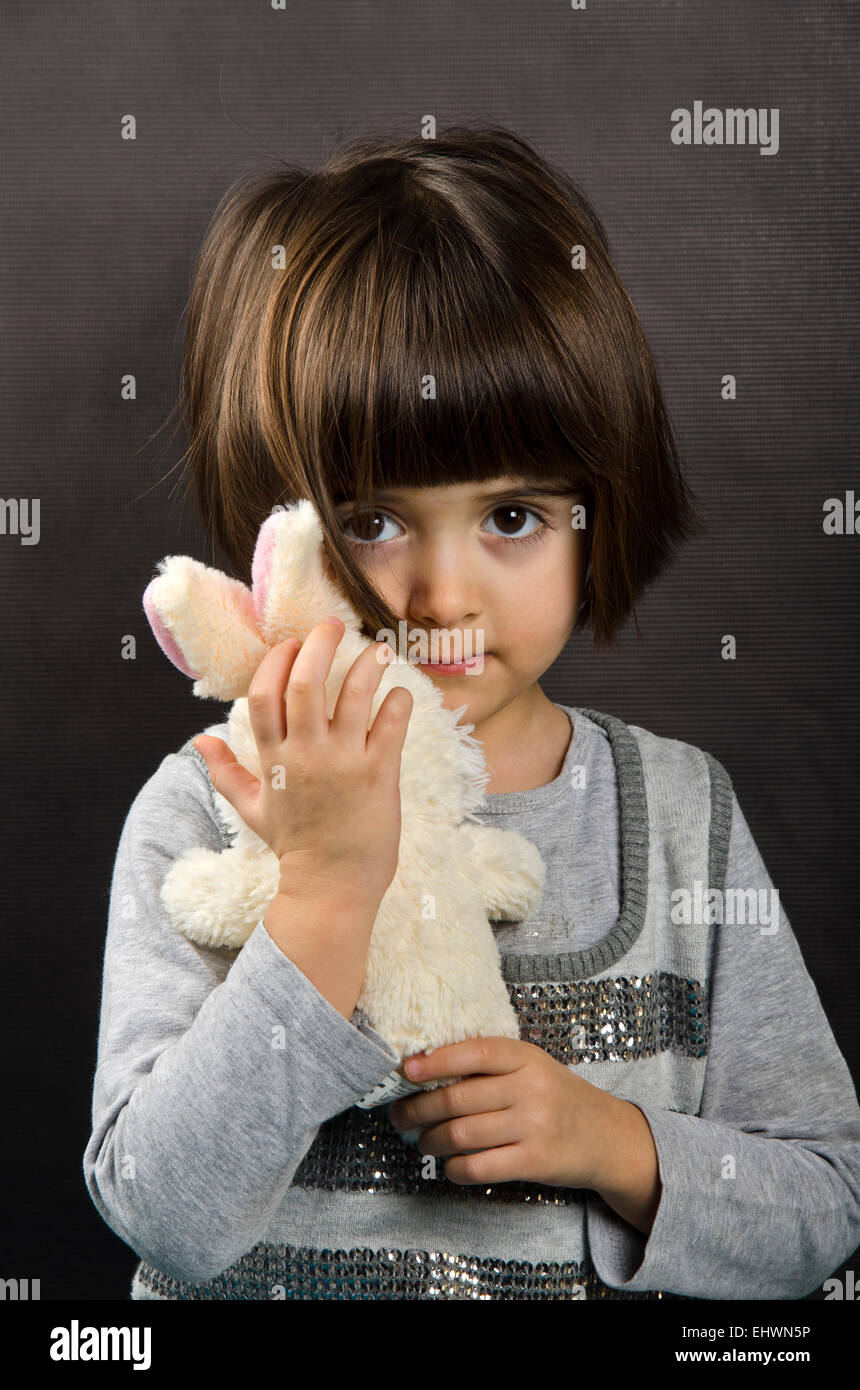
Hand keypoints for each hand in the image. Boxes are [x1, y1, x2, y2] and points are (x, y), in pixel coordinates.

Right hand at [192, 616, 412, 906]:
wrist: (332, 886)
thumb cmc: (296, 844)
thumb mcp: (252, 809)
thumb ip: (226, 771)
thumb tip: (199, 740)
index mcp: (273, 759)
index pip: (263, 694)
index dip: (277, 660)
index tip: (292, 643)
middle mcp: (305, 755)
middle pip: (305, 683)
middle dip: (319, 644)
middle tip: (334, 626)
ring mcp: (343, 763)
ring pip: (354, 695)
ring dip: (367, 664)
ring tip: (378, 649)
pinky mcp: (379, 773)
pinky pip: (391, 723)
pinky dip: (397, 700)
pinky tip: (399, 693)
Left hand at [387, 1036, 616, 1188]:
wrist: (607, 1137)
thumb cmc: (558, 1098)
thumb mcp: (532, 1068)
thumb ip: (491, 1068)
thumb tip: (428, 1074)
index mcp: (526, 1057)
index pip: (475, 1052)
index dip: (437, 1060)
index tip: (407, 1070)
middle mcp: (530, 1089)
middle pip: (458, 1099)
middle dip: (419, 1109)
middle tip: (400, 1115)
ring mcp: (534, 1126)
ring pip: (462, 1135)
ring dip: (430, 1141)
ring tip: (421, 1141)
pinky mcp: (534, 1162)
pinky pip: (478, 1168)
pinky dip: (453, 1168)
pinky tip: (448, 1165)